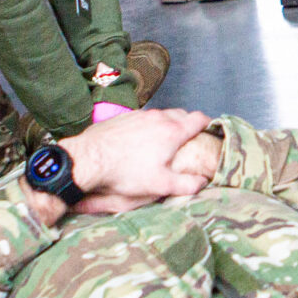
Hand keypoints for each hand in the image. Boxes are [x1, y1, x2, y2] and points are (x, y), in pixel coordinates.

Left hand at [51, 107, 212, 217]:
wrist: (89, 159)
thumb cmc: (125, 172)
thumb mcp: (160, 184)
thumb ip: (186, 184)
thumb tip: (202, 181)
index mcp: (172, 131)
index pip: (198, 119)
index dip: (207, 124)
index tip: (209, 130)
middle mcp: (157, 117)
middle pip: (181, 114)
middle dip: (188, 123)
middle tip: (188, 138)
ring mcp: (139, 114)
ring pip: (161, 114)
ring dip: (167, 124)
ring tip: (164, 140)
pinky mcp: (123, 116)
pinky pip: (143, 117)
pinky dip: (148, 125)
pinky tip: (141, 139)